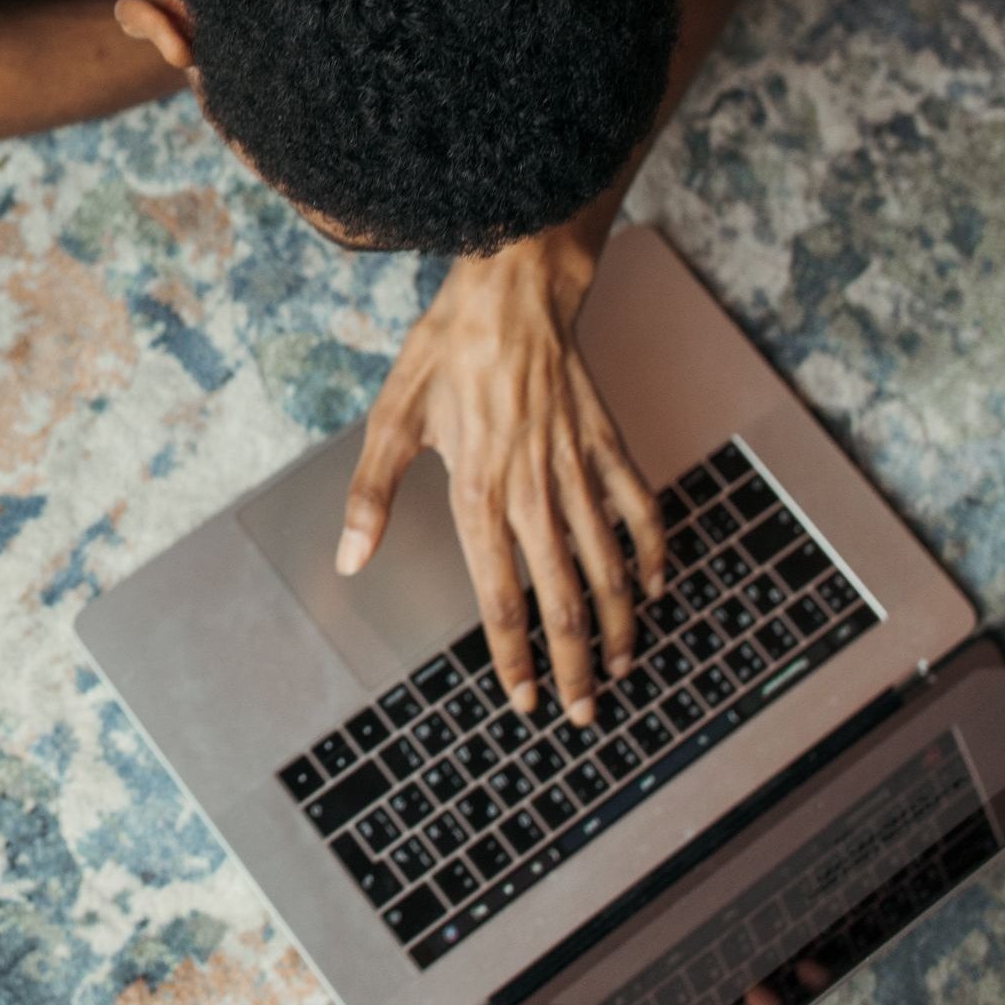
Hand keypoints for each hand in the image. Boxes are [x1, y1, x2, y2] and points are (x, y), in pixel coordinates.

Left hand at [336, 231, 667, 725]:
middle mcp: (534, 489)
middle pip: (562, 596)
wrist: (511, 291)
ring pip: (607, 563)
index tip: (522, 701)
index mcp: (479, 492)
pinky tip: (654, 587)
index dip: (514, 655)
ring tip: (620, 668)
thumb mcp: (390, 421)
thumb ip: (371, 497)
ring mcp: (577, 467)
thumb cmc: (444, 354)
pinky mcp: (607, 443)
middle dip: (573, 664)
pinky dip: (651, 551)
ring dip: (617, 624)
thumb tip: (350, 561)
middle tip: (581, 713)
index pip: (501, 596)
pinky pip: (638, 507)